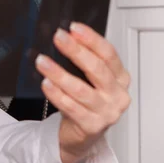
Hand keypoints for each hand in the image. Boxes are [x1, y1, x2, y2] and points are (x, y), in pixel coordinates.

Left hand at [35, 22, 130, 162]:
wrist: (83, 135)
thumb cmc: (86, 101)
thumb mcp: (90, 79)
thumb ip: (82, 59)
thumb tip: (63, 36)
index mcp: (120, 78)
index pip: (109, 54)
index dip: (91, 39)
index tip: (74, 27)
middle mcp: (118, 95)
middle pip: (97, 69)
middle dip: (76, 51)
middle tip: (58, 38)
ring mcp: (107, 112)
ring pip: (81, 89)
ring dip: (59, 73)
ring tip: (42, 62)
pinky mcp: (92, 126)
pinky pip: (71, 107)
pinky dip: (57, 94)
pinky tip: (46, 84)